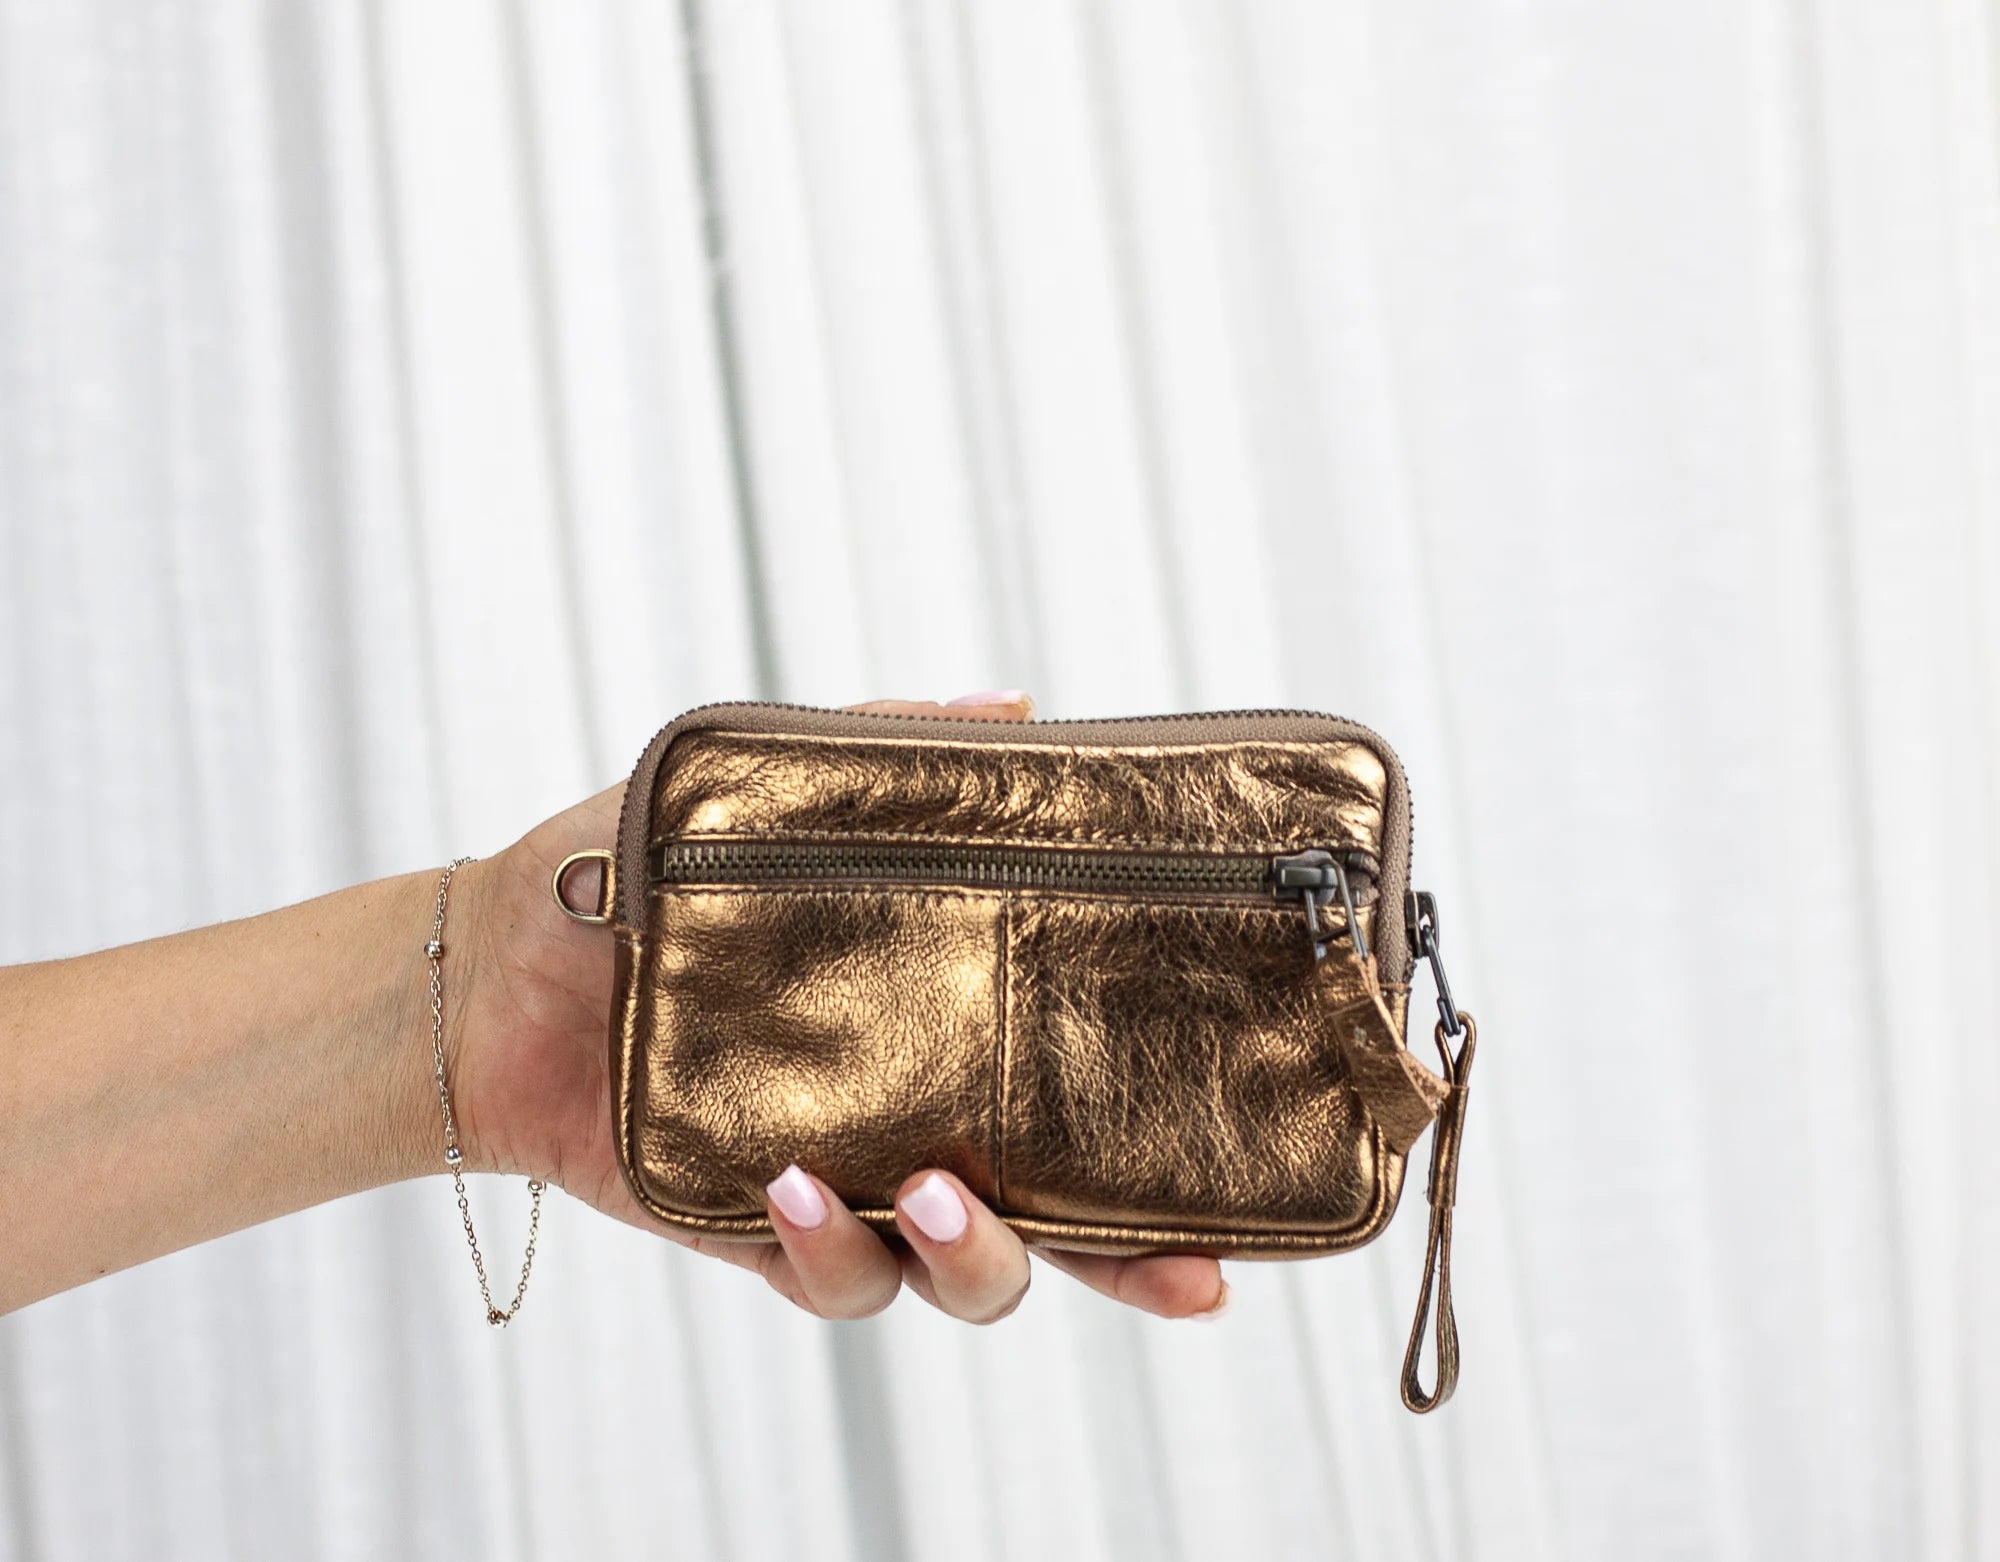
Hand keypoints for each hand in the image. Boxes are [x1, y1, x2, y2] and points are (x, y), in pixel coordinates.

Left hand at [443, 693, 1229, 1325]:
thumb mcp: (768, 790)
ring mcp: (847, 1181)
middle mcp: (923, 1116)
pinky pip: (822, 1276)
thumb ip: (885, 748)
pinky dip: (823, 1249)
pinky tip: (789, 1184)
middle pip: (1065, 1221)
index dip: (1179, 1146)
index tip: (1259, 1171)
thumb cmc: (641, 866)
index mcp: (955, 1025)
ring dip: (971, 1253)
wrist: (498, 953)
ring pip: (955, 1274)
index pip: (1091, 1092)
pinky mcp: (755, 1227)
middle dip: (1137, 1262)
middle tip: (1184, 1268)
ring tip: (927, 1193)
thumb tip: (1019, 707)